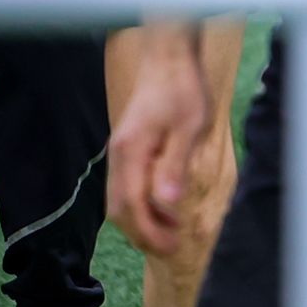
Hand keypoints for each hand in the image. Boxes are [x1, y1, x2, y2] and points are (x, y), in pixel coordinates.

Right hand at [105, 25, 213, 256]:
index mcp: (130, 153)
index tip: (169, 246)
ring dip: (142, 219)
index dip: (148, 230)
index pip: (131, 204)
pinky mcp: (128, 149)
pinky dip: (142, 203)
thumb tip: (166, 202)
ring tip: (170, 232)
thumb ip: (174, 164)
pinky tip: (165, 207)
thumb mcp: (188, 126)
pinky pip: (128, 185)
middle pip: (119, 208)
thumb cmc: (182, 89)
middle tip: (169, 247)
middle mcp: (118, 156)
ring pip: (120, 199)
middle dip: (142, 232)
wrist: (168, 59)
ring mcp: (120, 153)